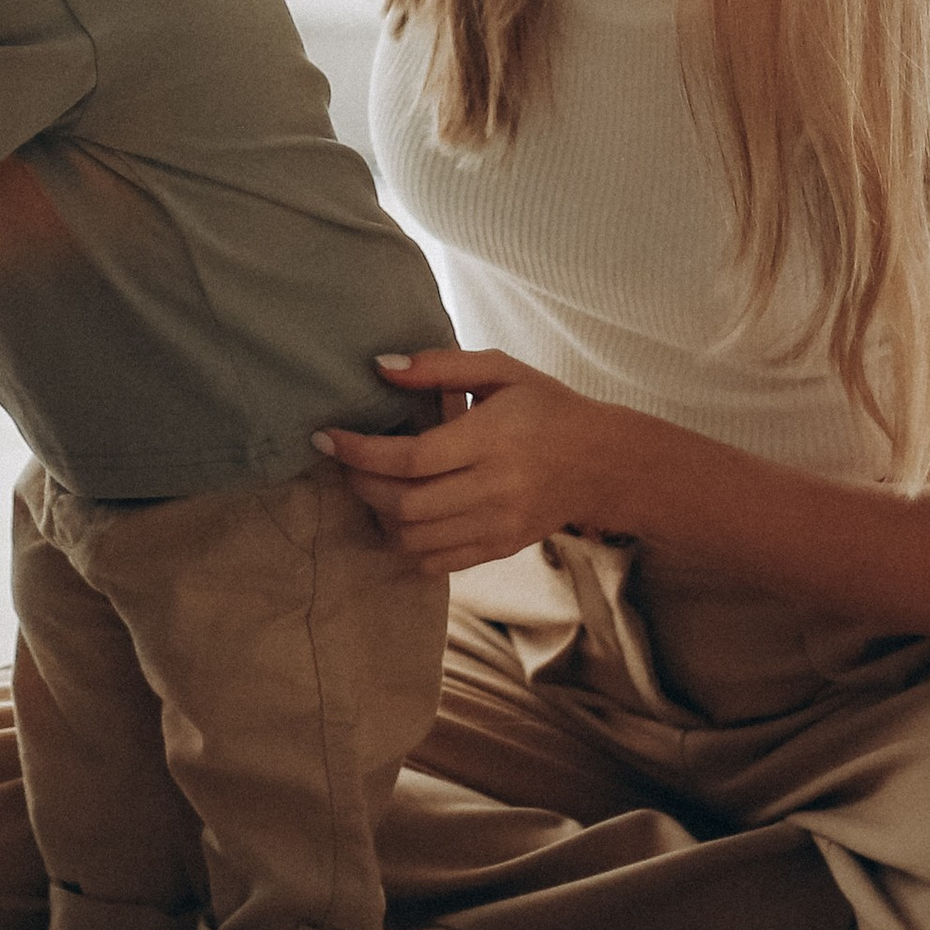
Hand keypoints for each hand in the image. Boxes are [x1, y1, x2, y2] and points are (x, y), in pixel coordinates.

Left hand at [314, 349, 628, 577]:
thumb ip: (439, 366)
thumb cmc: (546, 407)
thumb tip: (379, 367)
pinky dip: (406, 545)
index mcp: (492, 439)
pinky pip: (436, 563)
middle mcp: (495, 489)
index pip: (412, 457)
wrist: (603, 462)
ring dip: (378, 516)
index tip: (326, 437)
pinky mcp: (500, 549)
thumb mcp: (500, 370)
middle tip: (343, 462)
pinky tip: (400, 516)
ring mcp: (498, 526)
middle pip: (405, 504)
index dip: (360, 451)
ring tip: (369, 486)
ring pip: (414, 540)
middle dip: (360, 484)